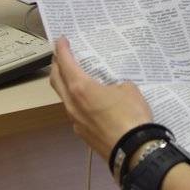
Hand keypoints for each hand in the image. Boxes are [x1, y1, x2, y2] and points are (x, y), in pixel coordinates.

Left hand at [50, 36, 153, 159]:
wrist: (133, 150)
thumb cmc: (131, 115)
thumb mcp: (129, 89)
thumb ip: (116, 84)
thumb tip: (113, 89)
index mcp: (81, 88)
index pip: (66, 63)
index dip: (62, 49)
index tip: (61, 40)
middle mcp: (72, 103)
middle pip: (57, 80)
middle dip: (57, 65)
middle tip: (61, 55)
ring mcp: (75, 120)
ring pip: (64, 97)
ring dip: (65, 84)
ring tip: (73, 76)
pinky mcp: (82, 133)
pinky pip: (74, 112)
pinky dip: (76, 101)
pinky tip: (88, 101)